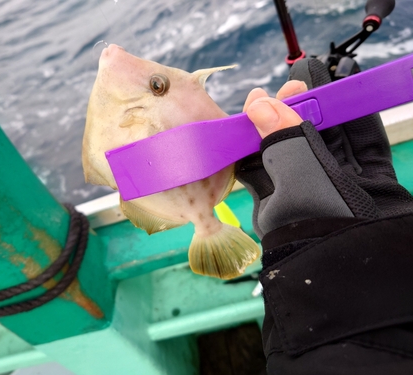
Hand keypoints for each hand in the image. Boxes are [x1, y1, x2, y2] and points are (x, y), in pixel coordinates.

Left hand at [236, 58, 412, 256]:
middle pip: (295, 142)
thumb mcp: (299, 184)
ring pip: (331, 141)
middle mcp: (304, 193)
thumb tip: (260, 105)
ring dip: (330, 110)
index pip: (259, 152)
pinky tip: (356, 101)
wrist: (372, 276)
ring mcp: (338, 190)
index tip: (260, 95)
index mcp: (273, 198)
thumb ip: (284, 143)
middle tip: (299, 81)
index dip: (258, 122)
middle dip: (297, 109)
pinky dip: (361, 124)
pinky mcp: (372, 189)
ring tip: (327, 78)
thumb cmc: (324, 233)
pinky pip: (365, 151)